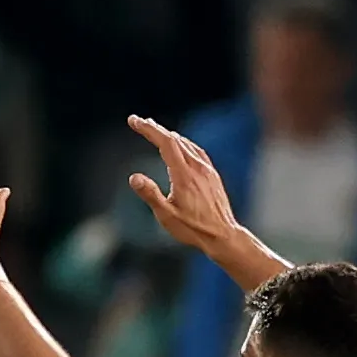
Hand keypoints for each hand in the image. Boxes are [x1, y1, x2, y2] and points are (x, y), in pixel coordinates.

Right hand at [124, 114, 239, 260]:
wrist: (223, 235)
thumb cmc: (193, 228)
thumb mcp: (166, 216)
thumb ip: (150, 194)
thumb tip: (133, 177)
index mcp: (184, 174)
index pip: (165, 142)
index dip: (148, 129)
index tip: (134, 121)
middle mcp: (197, 167)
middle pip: (174, 139)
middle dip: (155, 129)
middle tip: (139, 122)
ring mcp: (207, 170)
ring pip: (186, 144)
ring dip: (169, 135)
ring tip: (156, 131)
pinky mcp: (212, 175)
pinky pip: (196, 151)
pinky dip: (183, 143)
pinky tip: (181, 147)